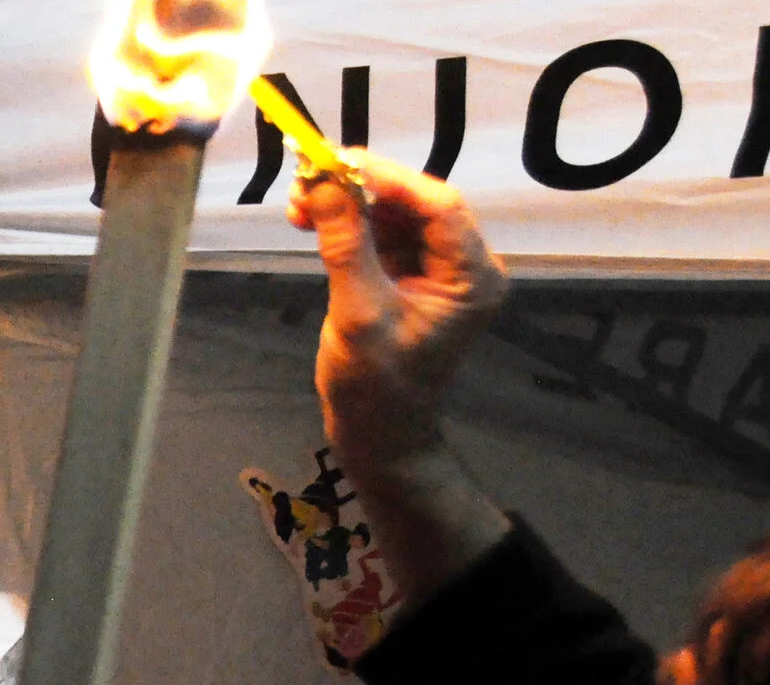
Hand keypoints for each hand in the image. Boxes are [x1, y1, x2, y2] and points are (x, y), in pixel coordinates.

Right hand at [286, 150, 508, 483]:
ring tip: (297, 199)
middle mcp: (462, 264)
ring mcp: (434, 267)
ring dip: (344, 201)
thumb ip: (345, 246)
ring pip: (392, 212)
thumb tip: (321, 182)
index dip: (388, 177)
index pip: (437, 206)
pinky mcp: (405, 273)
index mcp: (472, 277)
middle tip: (306, 175)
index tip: (336, 163)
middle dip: (359, 186)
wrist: (377, 436)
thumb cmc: (376, 391)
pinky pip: (377, 232)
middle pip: (414, 201)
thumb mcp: (359, 317)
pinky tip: (308, 216)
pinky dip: (343, 220)